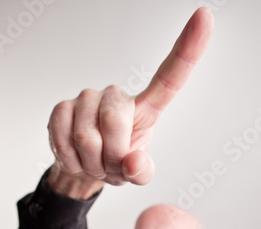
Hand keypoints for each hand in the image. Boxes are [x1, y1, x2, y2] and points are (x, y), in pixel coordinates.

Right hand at [48, 8, 213, 187]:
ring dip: (91, 163)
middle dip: (110, 157)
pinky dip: (72, 161)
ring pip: (86, 137)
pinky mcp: (62, 107)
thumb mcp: (135, 173)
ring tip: (94, 162)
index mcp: (145, 108)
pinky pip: (63, 140)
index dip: (188, 49)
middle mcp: (117, 96)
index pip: (169, 78)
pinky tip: (76, 158)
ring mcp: (87, 98)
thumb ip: (142, 172)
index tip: (204, 17)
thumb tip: (133, 161)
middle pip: (114, 122)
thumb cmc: (116, 164)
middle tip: (109, 166)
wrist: (84, 168)